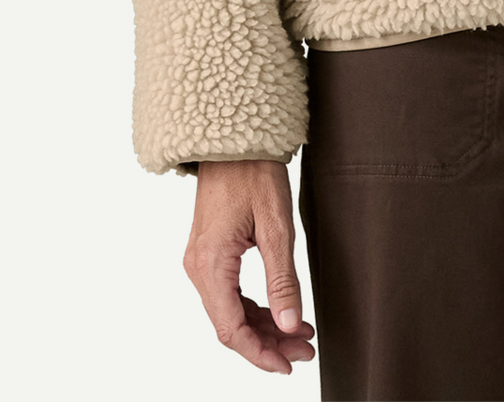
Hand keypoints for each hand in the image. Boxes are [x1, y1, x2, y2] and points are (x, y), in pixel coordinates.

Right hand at [185, 159, 316, 373]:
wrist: (234, 137)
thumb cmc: (255, 172)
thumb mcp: (277, 226)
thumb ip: (283, 279)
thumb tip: (289, 325)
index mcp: (211, 264)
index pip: (231, 329)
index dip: (259, 354)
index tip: (287, 365)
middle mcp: (199, 267)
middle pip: (230, 324)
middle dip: (267, 343)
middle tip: (304, 349)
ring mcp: (201, 260)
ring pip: (229, 311)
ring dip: (263, 326)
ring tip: (300, 333)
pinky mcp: (209, 252)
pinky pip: (228, 293)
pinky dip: (254, 307)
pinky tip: (280, 309)